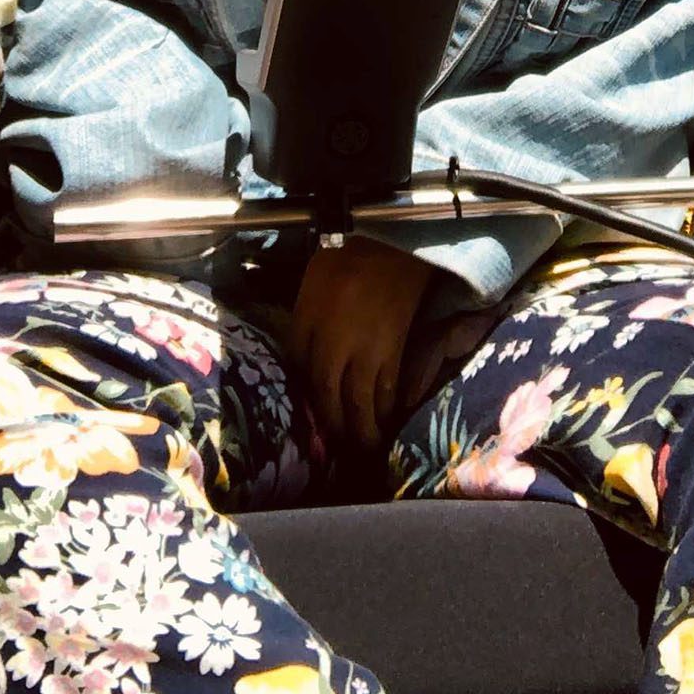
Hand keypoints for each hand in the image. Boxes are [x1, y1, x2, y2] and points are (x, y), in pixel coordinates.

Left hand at [287, 237, 434, 451]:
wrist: (387, 242)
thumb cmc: (343, 260)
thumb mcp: (307, 291)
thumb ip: (301, 330)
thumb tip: (299, 366)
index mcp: (307, 331)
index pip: (303, 380)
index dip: (308, 407)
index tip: (311, 426)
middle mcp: (333, 348)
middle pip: (329, 401)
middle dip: (334, 430)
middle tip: (338, 451)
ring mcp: (365, 351)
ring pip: (360, 403)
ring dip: (361, 430)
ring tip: (364, 447)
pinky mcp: (393, 348)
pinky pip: (387, 389)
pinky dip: (386, 408)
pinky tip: (386, 417)